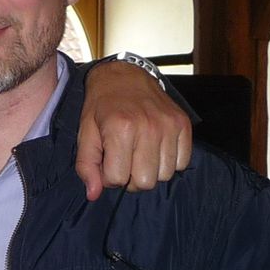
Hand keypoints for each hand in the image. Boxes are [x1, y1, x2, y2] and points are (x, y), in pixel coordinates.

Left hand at [76, 60, 192, 200]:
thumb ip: (87, 165)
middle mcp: (148, 127)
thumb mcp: (85, 133)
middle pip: (144, 182)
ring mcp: (169, 125)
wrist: (124, 76)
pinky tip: (156, 149)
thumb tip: (93, 194)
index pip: (118, 179)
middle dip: (131, 178)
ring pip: (164, 175)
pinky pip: (182, 162)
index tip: (107, 162)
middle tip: (125, 160)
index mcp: (120, 129)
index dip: (109, 177)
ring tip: (140, 153)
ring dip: (151, 170)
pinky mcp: (183, 124)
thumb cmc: (102, 107)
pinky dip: (169, 162)